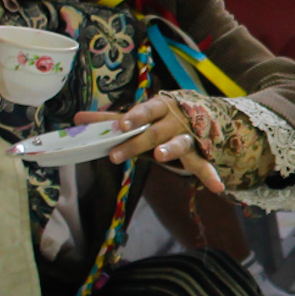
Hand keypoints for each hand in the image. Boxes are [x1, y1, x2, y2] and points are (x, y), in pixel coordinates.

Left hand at [77, 93, 225, 193]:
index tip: (122, 124)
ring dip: (171, 150)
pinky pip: (203, 165)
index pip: (147, 109)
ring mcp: (188, 136)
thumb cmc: (163, 118)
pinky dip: (210, 175)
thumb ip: (111, 119)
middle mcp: (175, 120)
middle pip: (154, 132)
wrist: (204, 115)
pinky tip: (217, 188)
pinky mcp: (198, 153)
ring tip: (161, 157)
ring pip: (179, 143)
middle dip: (136, 143)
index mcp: (160, 107)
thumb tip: (77, 119)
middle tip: (115, 155)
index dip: (135, 116)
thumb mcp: (141, 117)